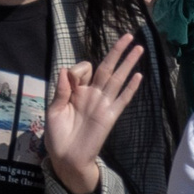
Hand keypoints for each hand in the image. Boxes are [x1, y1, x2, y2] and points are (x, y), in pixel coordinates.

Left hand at [43, 34, 145, 193]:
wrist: (66, 157)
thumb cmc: (57, 134)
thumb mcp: (53, 110)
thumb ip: (61, 91)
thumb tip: (65, 70)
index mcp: (76, 91)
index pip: (83, 69)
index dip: (78, 69)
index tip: (70, 79)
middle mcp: (91, 94)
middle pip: (106, 67)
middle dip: (117, 51)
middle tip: (129, 35)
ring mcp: (102, 104)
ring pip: (118, 79)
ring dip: (128, 63)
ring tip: (139, 48)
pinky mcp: (110, 116)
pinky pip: (122, 99)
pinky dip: (130, 88)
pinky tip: (139, 76)